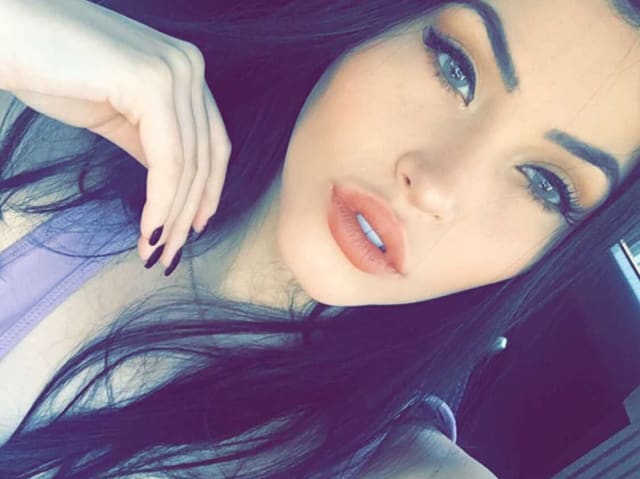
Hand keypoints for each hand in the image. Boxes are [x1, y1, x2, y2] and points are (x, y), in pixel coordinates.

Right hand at [0, 0, 230, 271]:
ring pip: (188, 165)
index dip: (208, 192)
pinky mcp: (151, 82)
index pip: (212, 143)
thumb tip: (172, 183)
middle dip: (188, 215)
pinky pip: (167, 160)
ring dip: (173, 219)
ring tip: (155, 254)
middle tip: (169, 256)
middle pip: (205, 158)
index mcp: (186, 70)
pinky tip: (148, 233)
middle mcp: (190, 66)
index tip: (193, 229)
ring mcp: (174, 71)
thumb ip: (150, 140)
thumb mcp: (116, 113)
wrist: (4, 34)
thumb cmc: (49, 70)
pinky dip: (161, 204)